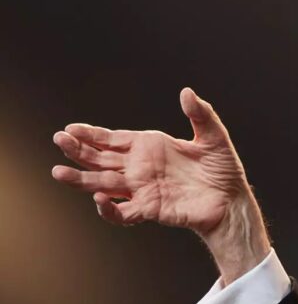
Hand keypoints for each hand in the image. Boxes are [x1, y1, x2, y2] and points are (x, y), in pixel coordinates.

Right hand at [52, 88, 269, 282]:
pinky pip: (123, 212)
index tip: (71, 128)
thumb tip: (186, 91)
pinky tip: (99, 198)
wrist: (232, 200)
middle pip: (101, 159)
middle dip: (79, 150)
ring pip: (103, 184)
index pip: (113, 140)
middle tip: (59, 140)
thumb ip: (200, 114)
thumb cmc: (223, 169)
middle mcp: (141, 168)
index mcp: (150, 148)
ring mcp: (142, 189)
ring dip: (81, 180)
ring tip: (59, 172)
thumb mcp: (213, 136)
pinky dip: (109, 208)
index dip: (92, 134)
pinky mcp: (150, 209)